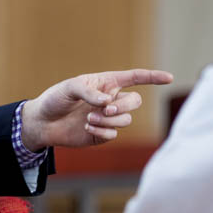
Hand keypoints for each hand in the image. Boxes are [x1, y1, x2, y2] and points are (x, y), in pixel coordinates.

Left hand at [20, 69, 173, 148]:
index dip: (152, 77)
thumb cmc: (55, 99)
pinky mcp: (102, 134)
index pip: (134, 78)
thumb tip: (107, 101)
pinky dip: (102, 132)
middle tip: (105, 109)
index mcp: (106, 83)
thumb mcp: (69, 88)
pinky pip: (113, 135)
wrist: (43, 123)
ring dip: (110, 120)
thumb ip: (89, 91)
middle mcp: (111, 100)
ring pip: (126, 120)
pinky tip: (88, 128)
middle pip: (134, 102)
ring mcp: (107, 118)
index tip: (169, 78)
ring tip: (90, 119)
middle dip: (123, 106)